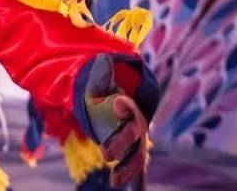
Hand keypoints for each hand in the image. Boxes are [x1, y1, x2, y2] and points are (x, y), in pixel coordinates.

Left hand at [84, 55, 150, 187]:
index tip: (117, 102)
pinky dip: (137, 182)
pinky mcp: (128, 151)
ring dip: (128, 170)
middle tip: (105, 153)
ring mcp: (133, 140)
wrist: (110, 99)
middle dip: (122, 145)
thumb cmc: (103, 88)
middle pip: (134, 137)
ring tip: (115, 182)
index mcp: (128, 106)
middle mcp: (135, 125)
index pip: (130, 109)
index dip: (125, 107)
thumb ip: (103, 73)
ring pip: (136, 156)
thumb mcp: (99, 79)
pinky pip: (136, 170)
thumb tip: (103, 59)